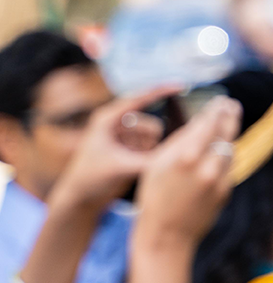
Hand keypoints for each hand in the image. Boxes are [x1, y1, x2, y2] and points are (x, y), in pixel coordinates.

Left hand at [47, 88, 172, 211]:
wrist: (80, 198)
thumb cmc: (91, 179)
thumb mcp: (122, 168)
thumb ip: (152, 161)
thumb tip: (180, 156)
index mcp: (108, 118)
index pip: (139, 99)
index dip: (161, 91)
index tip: (181, 84)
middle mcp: (118, 123)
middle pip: (153, 125)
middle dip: (151, 144)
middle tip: (138, 161)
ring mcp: (126, 136)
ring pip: (155, 139)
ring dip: (150, 153)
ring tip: (131, 166)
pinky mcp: (131, 148)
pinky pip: (153, 148)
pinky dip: (150, 158)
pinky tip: (133, 168)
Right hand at [131, 96, 241, 252]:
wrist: (166, 236)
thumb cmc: (153, 197)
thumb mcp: (158, 164)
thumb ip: (180, 142)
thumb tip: (200, 123)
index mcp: (186, 157)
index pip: (207, 124)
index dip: (215, 110)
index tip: (218, 101)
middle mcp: (208, 167)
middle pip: (225, 134)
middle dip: (229, 116)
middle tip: (231, 105)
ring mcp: (220, 181)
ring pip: (230, 150)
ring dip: (230, 135)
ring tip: (229, 121)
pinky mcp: (226, 192)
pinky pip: (229, 167)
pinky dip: (227, 154)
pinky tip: (224, 147)